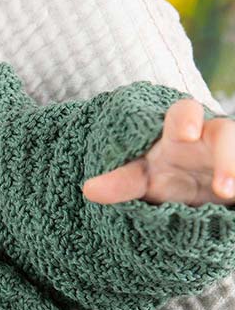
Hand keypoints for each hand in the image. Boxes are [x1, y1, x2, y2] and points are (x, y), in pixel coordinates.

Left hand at [82, 97, 234, 206]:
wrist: (198, 190)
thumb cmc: (168, 175)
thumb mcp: (145, 179)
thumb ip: (122, 182)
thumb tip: (88, 189)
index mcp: (181, 133)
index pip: (184, 114)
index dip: (186, 119)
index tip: (185, 134)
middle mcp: (211, 140)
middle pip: (225, 134)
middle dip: (227, 155)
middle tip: (222, 188)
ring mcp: (231, 157)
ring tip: (230, 195)